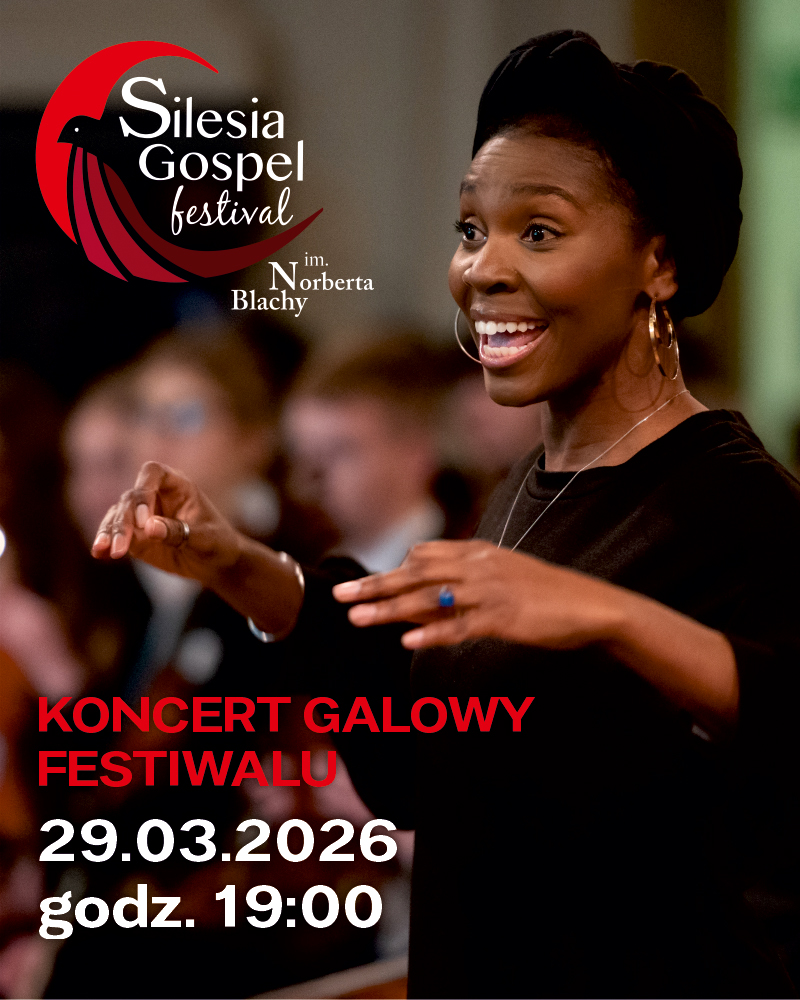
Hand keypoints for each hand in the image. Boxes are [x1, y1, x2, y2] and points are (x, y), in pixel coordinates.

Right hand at [91, 461, 243, 587]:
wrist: (216, 562)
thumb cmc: (217, 542)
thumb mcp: (205, 538)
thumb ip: (179, 532)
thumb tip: (149, 527)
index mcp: (177, 485)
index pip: (152, 473)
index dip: (144, 491)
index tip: (144, 519)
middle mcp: (155, 495)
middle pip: (131, 498)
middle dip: (124, 522)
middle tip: (122, 547)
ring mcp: (142, 515)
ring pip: (118, 515)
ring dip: (110, 532)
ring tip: (106, 550)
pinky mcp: (135, 535)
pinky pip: (115, 534)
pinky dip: (105, 542)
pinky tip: (98, 552)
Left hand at [332, 539, 622, 649]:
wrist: (593, 605)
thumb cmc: (548, 594)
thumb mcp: (506, 575)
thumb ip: (470, 579)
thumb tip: (435, 593)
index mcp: (478, 553)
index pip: (424, 556)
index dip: (393, 571)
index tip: (365, 584)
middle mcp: (478, 566)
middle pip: (415, 574)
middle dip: (374, 585)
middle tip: (339, 594)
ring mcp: (489, 591)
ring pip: (428, 599)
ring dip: (388, 609)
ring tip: (356, 618)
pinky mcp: (503, 618)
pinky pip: (459, 626)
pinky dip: (432, 633)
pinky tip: (406, 641)